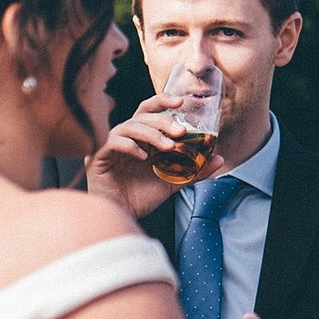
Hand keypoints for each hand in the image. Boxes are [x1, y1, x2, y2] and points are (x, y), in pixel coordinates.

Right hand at [86, 95, 229, 218]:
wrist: (121, 216)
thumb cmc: (141, 197)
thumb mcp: (172, 182)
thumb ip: (193, 170)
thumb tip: (219, 158)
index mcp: (142, 138)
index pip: (152, 111)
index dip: (165, 101)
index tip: (183, 102)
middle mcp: (127, 137)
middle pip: (143, 115)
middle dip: (163, 120)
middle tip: (181, 130)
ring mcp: (111, 145)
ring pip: (130, 126)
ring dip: (151, 134)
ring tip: (168, 147)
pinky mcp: (98, 157)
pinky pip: (112, 142)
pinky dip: (129, 146)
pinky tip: (142, 156)